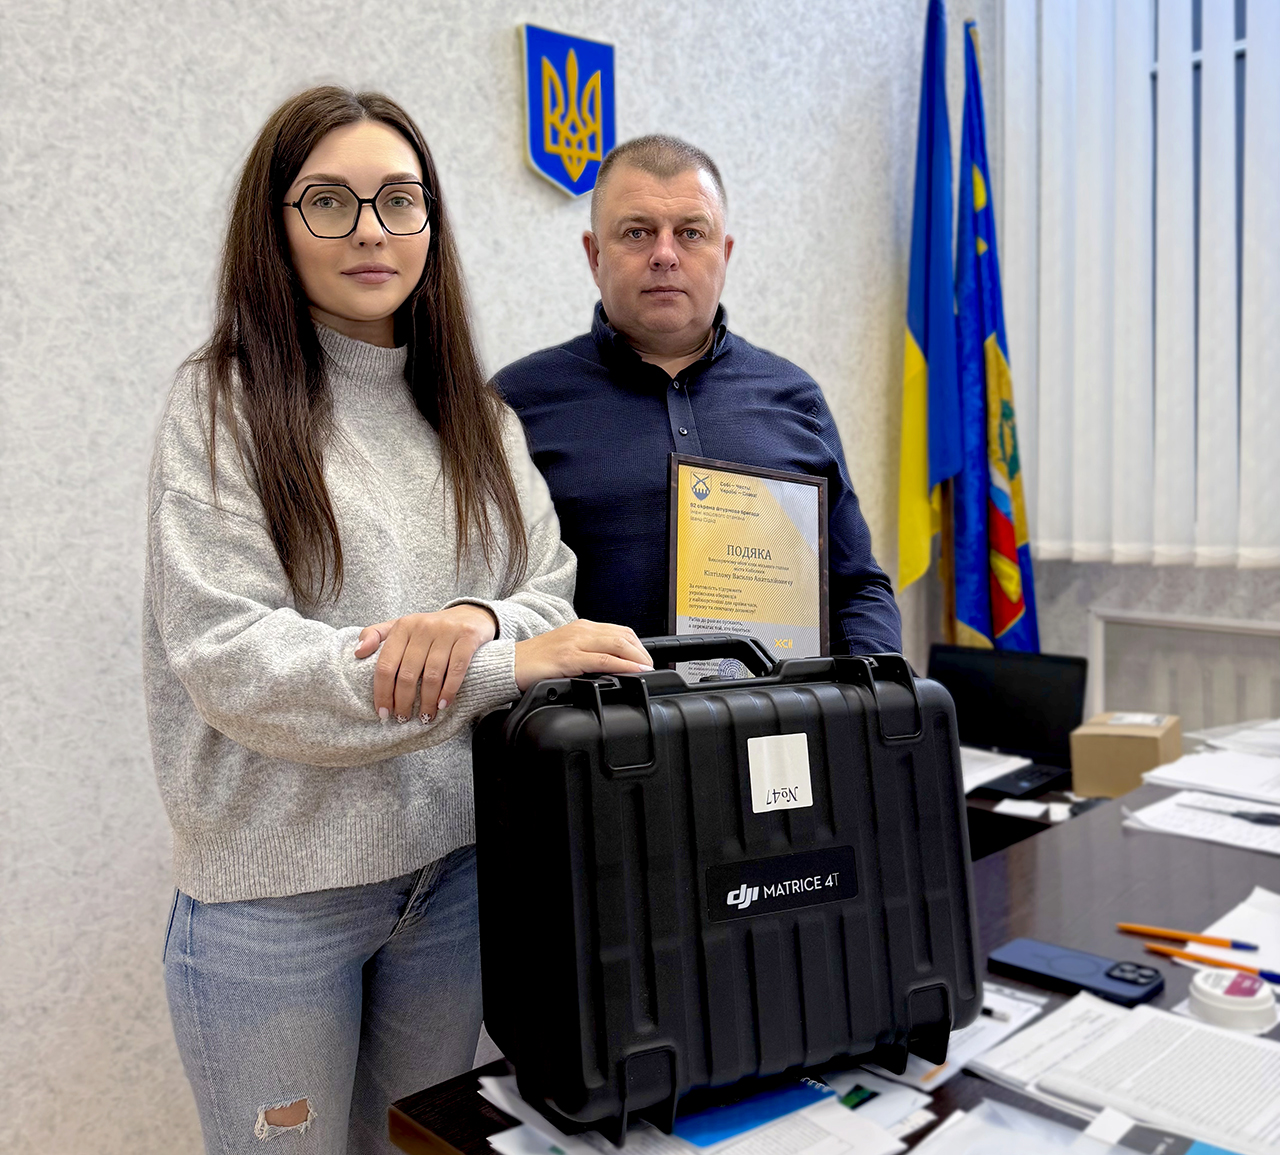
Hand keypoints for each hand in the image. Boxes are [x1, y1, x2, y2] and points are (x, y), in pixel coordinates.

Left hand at [355, 605, 497, 722]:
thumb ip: (376, 635)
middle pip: (408, 674)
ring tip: (424, 716)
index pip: (386, 665)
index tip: (383, 713)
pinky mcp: (468, 638)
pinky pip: (456, 670)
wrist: (471, 615)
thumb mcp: (402, 627)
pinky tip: (443, 704)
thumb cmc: (431, 629)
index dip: (382, 692)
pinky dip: (449, 691)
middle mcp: (423, 627)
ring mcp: (447, 632)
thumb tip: (357, 653)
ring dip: (427, 702)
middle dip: (403, 702)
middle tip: (403, 718)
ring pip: (432, 675)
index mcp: (403, 626)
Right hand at [513, 620, 652, 690]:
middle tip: (650, 667)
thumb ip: (587, 654)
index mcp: (582, 628)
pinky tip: (633, 671)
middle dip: (643, 652)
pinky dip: (623, 665)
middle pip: (623, 636)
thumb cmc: (535, 661)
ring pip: (617, 644)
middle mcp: (580, 630)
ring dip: (637, 658)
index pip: (620, 631)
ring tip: (647, 669)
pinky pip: (603, 659)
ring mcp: (574, 643)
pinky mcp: (568, 658)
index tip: (647, 660)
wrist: (509, 665)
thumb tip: (613, 667)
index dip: (638, 646)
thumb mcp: (567, 651)